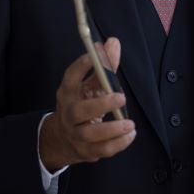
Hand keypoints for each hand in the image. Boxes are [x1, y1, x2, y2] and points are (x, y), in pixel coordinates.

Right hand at [39, 37, 135, 171]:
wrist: (63, 138)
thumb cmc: (82, 104)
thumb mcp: (90, 84)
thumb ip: (104, 65)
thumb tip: (114, 42)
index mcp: (68, 93)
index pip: (70, 78)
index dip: (81, 66)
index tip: (93, 55)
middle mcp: (68, 113)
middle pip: (80, 111)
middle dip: (101, 104)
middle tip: (121, 97)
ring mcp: (75, 134)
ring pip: (90, 134)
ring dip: (112, 129)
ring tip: (130, 124)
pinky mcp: (85, 151)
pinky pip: (102, 150)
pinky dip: (118, 144)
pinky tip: (130, 134)